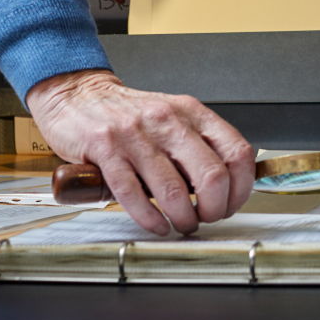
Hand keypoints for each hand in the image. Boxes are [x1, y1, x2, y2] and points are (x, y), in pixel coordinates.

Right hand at [25, 69, 254, 235]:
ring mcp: (136, 135)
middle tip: (207, 218)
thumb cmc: (130, 114)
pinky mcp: (106, 149)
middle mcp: (168, 120)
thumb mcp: (173, 117)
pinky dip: (149, 218)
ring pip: (173, 191)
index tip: (232, 204)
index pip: (237, 152)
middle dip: (214, 209)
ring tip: (181, 224)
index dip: (241, 188)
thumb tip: (228, 186)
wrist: (79, 94)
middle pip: (211, 176)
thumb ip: (199, 144)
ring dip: (183, 219)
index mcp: (191, 112)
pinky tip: (156, 224)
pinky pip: (133, 194)